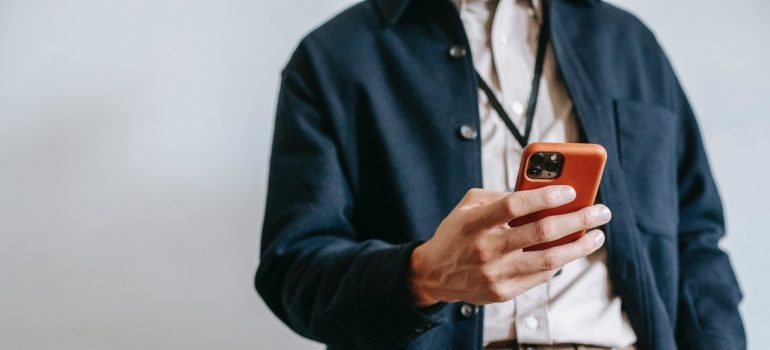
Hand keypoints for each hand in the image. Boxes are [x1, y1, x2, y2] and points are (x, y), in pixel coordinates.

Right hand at [409, 186, 609, 305]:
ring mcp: (495, 273)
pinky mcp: (502, 292)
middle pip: (541, 232)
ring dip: (579, 246)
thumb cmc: (456, 233)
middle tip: (600, 211)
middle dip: (577, 219)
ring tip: (596, 235)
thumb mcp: (468, 206)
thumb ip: (499, 196)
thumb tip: (539, 192)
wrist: (434, 274)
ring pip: (549, 260)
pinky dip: (559, 262)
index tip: (571, 190)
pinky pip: (540, 276)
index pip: (515, 205)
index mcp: (475, 222)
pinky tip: (570, 251)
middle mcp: (486, 248)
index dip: (546, 196)